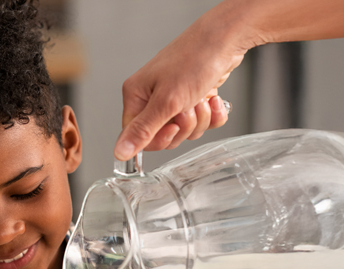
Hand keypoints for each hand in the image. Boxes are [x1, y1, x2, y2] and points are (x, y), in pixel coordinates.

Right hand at [115, 9, 252, 158]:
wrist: (225, 40)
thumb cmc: (194, 60)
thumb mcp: (166, 102)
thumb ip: (143, 131)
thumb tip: (119, 152)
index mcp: (136, 96)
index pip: (138, 136)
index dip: (159, 138)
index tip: (174, 127)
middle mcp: (152, 97)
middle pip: (164, 135)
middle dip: (184, 126)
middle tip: (190, 108)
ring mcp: (174, 97)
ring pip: (185, 130)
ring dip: (200, 119)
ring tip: (203, 98)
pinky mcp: (193, 97)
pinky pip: (202, 122)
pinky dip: (212, 115)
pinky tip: (214, 99)